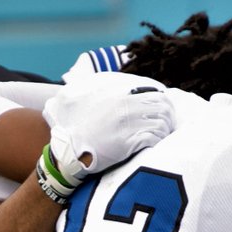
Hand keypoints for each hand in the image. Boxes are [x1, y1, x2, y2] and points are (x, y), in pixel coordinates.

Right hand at [42, 73, 174, 188]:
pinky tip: (153, 144)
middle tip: (165, 123)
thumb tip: (109, 81)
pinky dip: (158, 141)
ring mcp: (128, 122)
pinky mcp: (130, 142)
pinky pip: (156, 137)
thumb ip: (91, 83)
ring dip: (164, 129)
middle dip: (167, 114)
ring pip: (162, 120)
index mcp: (113, 90)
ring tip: (160, 135)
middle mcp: (124, 103)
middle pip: (162, 103)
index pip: (150, 87)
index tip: (160, 105)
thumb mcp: (72, 93)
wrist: (64, 149)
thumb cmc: (67, 124)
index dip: (159, 97)